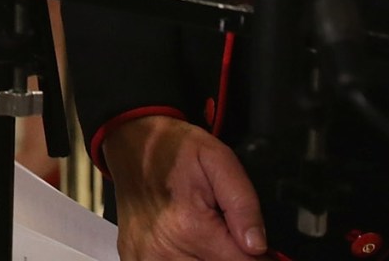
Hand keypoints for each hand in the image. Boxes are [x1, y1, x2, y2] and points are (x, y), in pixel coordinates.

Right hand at [103, 114, 268, 259]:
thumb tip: (257, 245)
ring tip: (204, 235)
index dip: (257, 256)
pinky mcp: (135, 260)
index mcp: (190, 227)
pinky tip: (186, 243)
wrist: (131, 140)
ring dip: (207, 258)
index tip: (253, 243)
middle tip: (224, 231)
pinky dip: (185, 258)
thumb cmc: (174, 149)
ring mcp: (145, 258)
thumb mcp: (219, 160)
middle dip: (228, 255)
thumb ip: (243, 204)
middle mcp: (164, 251)